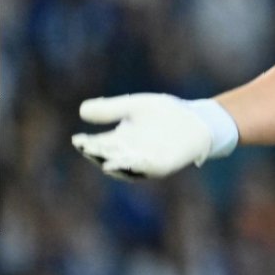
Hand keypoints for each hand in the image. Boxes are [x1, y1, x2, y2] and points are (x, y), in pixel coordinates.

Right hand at [72, 94, 237, 179]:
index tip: (78, 139)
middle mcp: (127, 154)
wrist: (195, 120)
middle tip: (89, 148)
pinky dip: (141, 165)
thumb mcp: (136, 106)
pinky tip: (135, 159)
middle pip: (108, 156)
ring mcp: (144, 162)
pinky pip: (148, 168)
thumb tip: (82, 109)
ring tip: (106, 161)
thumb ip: (111, 109)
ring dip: (117, 163)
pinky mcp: (161, 166)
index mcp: (118, 140)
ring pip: (125, 165)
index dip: (87, 143)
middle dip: (99, 153)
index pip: (97, 144)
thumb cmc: (165, 113)